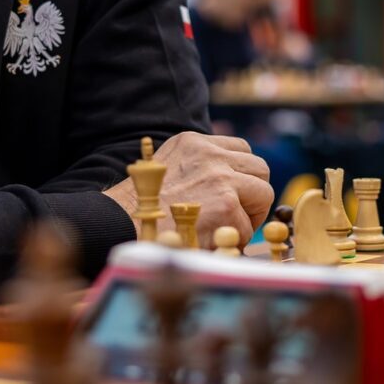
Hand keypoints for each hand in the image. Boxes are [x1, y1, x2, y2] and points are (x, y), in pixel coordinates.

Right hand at [105, 132, 273, 246]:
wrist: (119, 226)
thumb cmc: (142, 206)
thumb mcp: (169, 166)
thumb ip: (199, 166)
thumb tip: (233, 178)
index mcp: (194, 142)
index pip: (241, 149)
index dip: (242, 175)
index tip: (232, 192)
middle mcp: (209, 154)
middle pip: (260, 168)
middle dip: (253, 193)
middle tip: (234, 214)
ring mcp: (220, 178)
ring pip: (264, 192)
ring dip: (250, 214)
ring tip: (225, 227)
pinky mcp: (226, 206)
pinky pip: (249, 225)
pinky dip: (236, 238)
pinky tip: (212, 241)